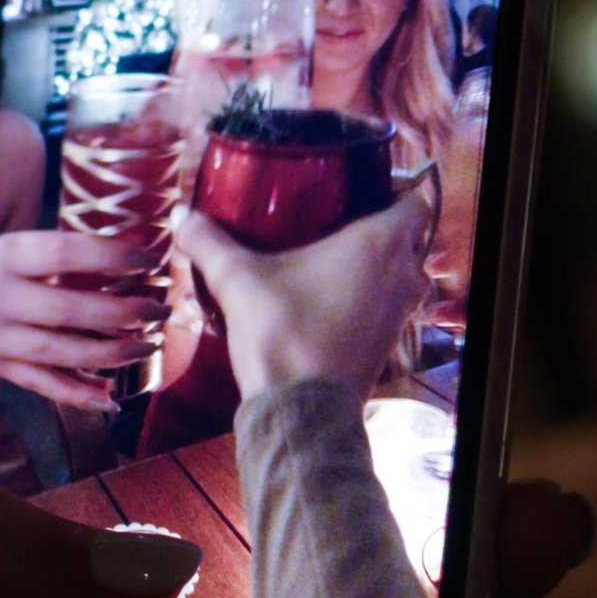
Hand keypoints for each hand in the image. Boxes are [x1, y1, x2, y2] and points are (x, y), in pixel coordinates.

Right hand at [0, 230, 168, 410]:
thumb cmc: (2, 268)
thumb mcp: (24, 249)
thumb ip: (71, 256)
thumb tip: (141, 256)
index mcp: (9, 255)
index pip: (66, 253)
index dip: (112, 256)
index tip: (150, 259)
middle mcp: (0, 296)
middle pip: (67, 309)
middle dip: (122, 312)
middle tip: (160, 310)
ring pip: (60, 351)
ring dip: (110, 353)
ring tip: (147, 346)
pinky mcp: (0, 365)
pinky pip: (44, 385)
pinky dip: (79, 394)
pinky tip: (111, 397)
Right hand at [175, 194, 432, 397]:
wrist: (301, 412)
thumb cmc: (282, 336)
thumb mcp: (238, 280)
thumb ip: (209, 242)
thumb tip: (181, 215)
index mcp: (379, 244)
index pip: (415, 202)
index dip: (398, 189)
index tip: (367, 185)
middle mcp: (402, 275)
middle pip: (412, 238)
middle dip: (386, 226)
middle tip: (345, 215)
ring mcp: (400, 313)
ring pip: (405, 275)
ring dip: (383, 264)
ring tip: (339, 256)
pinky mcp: (389, 344)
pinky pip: (390, 307)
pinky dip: (373, 297)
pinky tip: (334, 298)